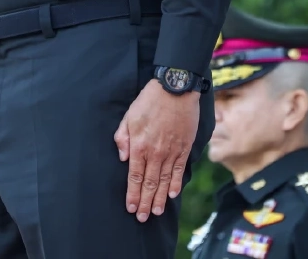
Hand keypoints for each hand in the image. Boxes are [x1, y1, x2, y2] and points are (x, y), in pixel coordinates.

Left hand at [114, 80, 199, 221]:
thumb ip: (123, 138)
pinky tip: (172, 195)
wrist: (175, 89)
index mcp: (139, 146)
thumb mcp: (128, 117)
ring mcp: (171, 152)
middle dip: (145, 202)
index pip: (134, 177)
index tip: (130, 208)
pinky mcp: (184, 148)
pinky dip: (176, 184)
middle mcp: (155, 153)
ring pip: (164, 181)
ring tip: (156, 212)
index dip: (132, 194)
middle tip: (142, 218)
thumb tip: (123, 159)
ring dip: (159, 198)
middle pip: (149, 183)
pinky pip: (179, 171)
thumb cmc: (149, 101)